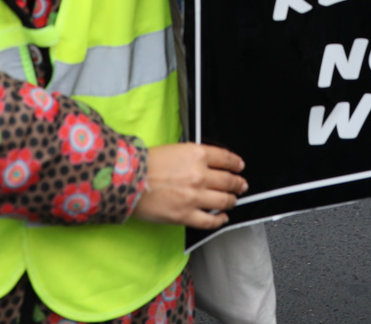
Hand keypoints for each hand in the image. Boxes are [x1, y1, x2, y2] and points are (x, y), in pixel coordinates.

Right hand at [131, 143, 246, 228]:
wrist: (129, 180)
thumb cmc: (146, 163)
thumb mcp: (175, 149)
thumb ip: (193, 157)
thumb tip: (206, 164)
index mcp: (197, 154)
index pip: (226, 158)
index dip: (236, 163)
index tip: (239, 167)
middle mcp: (200, 175)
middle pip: (228, 181)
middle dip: (238, 184)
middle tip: (241, 186)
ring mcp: (194, 197)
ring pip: (223, 201)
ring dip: (231, 201)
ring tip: (232, 201)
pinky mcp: (186, 215)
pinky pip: (210, 221)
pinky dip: (219, 220)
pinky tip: (222, 218)